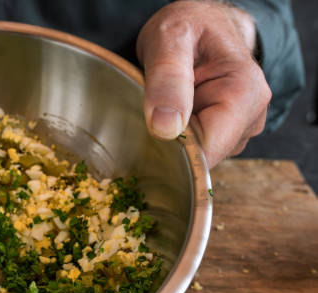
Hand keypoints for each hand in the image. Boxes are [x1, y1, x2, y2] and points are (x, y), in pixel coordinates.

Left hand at [137, 0, 270, 167]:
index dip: (174, 146)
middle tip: (158, 105)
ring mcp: (241, 129)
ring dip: (175, 137)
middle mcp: (251, 115)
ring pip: (199, 156)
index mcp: (245, 92)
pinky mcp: (228, 136)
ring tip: (171, 102)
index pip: (208, 148)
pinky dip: (180, 137)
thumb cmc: (188, 27)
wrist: (200, 24)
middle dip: (173, 140)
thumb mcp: (170, 39)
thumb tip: (166, 129)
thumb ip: (168, 79)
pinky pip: (198, 150)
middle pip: (203, 156)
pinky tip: (177, 112)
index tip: (152, 125)